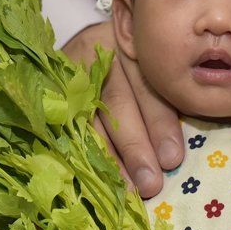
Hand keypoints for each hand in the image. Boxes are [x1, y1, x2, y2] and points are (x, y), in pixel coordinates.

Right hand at [62, 22, 182, 197]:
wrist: (97, 41)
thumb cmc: (139, 63)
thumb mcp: (155, 69)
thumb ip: (166, 99)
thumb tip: (177, 152)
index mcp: (133, 43)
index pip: (147, 85)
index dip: (160, 123)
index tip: (172, 159)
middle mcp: (100, 51)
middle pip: (117, 103)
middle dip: (135, 146)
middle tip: (150, 184)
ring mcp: (72, 68)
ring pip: (89, 116)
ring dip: (108, 157)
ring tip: (125, 188)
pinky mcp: (53, 86)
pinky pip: (65, 124)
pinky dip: (81, 153)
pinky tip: (93, 178)